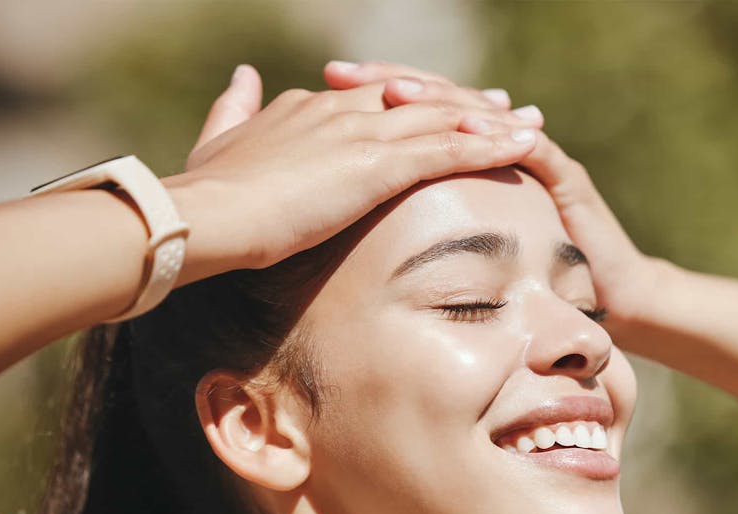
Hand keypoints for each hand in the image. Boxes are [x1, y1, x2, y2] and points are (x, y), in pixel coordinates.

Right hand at [165, 72, 540, 273]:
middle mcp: (342, 111)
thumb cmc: (207, 192)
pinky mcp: (374, 166)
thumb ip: (234, 108)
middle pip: (420, 102)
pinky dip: (488, 147)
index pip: (377, 98)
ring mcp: (360, 135)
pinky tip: (522, 147)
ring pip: (441, 121)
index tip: (446, 107)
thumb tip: (243, 75)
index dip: (417, 101)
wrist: (206, 214)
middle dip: (467, 105)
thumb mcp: (218, 142)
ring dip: (491, 123)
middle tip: (509, 107)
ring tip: (531, 124)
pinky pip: (444, 151)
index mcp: (311, 108)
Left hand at [323, 61, 649, 328]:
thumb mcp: (457, 247)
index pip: (412, 115)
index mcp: (464, 159)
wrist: (606, 295)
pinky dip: (501, 139)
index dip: (367, 97)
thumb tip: (356, 226)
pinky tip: (469, 130)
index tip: (321, 87)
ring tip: (392, 91)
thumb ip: (419, 229)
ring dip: (436, 101)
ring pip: (481, 117)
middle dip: (388, 83)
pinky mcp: (567, 182)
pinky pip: (534, 152)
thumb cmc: (524, 279)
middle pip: (438, 101)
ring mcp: (531, 157)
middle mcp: (495, 147)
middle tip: (340, 73)